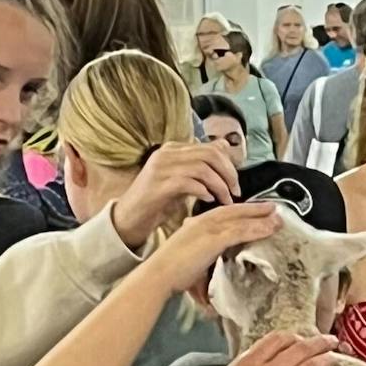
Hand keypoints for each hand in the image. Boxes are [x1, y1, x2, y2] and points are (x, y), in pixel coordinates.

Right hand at [112, 140, 241, 248]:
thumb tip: (225, 147)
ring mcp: (161, 168)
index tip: (235, 184)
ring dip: (219, 185)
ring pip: (202, 168)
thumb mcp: (183, 179)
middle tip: (235, 192)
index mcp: (174, 149)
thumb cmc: (158, 201)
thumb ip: (200, 165)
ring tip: (224, 200)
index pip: (210, 148)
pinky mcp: (158, 184)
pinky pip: (188, 182)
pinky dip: (203, 191)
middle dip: (228, 174)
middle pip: (210, 154)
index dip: (228, 165)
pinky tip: (208, 200)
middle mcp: (167, 153)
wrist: (129, 218)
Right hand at [150, 197, 281, 306]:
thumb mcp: (190, 262)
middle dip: (255, 209)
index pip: (222, 214)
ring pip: (240, 219)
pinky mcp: (213, 238)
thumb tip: (213, 288)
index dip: (240, 211)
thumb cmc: (170, 273)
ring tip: (278, 218)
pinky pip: (240, 231)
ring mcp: (208, 228)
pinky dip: (257, 228)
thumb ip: (203, 265)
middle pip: (234, 211)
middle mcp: (202, 221)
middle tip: (273, 208)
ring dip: (261, 218)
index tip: (255, 211)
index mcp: (196, 224)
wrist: (159, 274)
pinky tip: (270, 228)